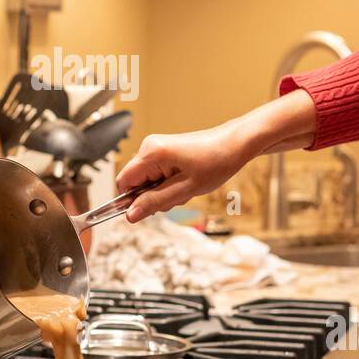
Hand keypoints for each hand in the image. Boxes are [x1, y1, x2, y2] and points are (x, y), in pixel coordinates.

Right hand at [116, 123, 252, 221]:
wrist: (235, 144)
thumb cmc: (215, 161)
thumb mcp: (185, 190)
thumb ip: (155, 202)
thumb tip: (130, 214)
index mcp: (150, 153)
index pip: (123, 183)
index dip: (132, 200)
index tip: (151, 209)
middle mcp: (149, 147)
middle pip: (135, 183)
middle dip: (153, 197)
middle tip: (178, 196)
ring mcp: (156, 148)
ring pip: (147, 181)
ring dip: (164, 192)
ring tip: (186, 188)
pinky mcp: (164, 151)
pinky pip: (156, 175)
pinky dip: (169, 184)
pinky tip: (186, 182)